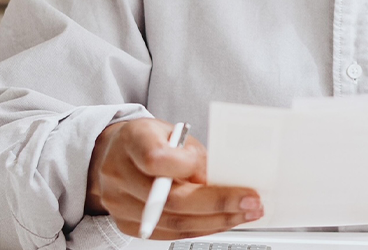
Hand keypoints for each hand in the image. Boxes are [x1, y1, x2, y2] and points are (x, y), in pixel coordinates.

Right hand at [86, 118, 263, 238]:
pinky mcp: (127, 224)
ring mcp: (120, 203)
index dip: (187, 167)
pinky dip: (201, 228)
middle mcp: (119, 174)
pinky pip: (169, 234)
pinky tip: (222, 221)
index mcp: (132, 140)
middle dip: (218, 204)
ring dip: (216, 221)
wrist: (116, 153)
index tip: (216, 172)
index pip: (155, 159)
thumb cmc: (149, 140)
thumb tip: (222, 184)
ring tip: (244, 214)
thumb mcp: (173, 133)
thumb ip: (194, 156)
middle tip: (251, 202)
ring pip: (174, 222)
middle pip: (171, 199)